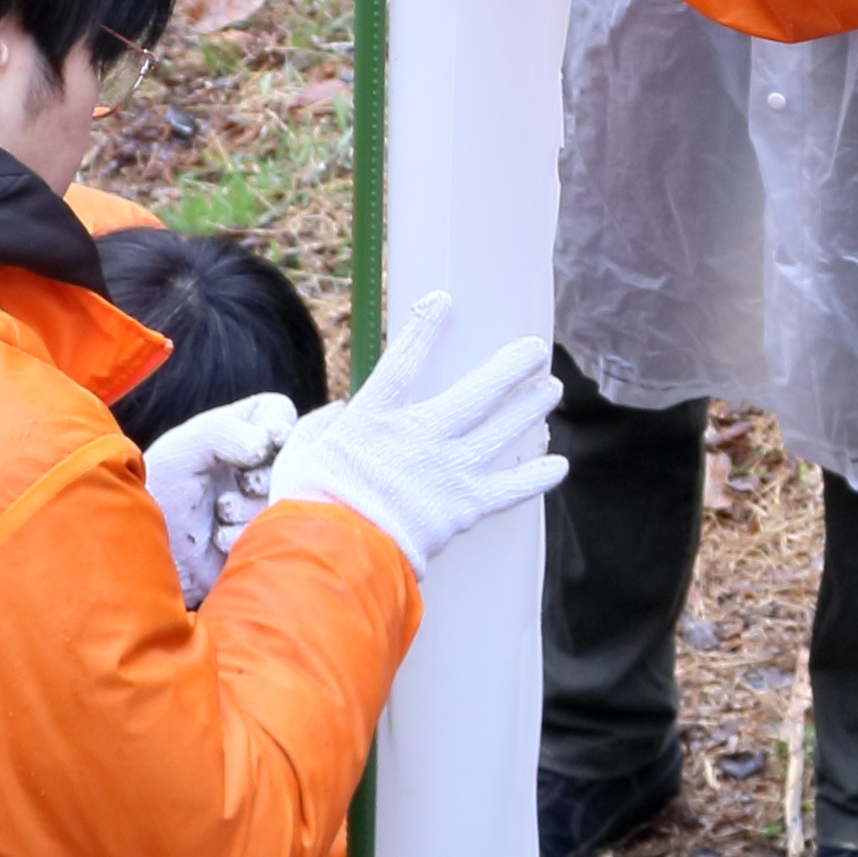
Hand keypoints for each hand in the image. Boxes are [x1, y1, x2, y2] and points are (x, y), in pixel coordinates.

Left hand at [140, 389, 298, 606]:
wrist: (146, 551)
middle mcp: (254, 463)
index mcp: (237, 430)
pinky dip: (245, 533)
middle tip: (243, 483)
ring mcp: (260, 500)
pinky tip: (219, 539)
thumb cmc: (160, 491)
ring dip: (250, 506)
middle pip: (292, 457)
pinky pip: (273, 531)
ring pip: (284, 497)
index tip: (260, 446)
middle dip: (263, 474)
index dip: (277, 425)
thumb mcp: (183, 448)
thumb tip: (265, 446)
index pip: (278, 411)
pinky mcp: (259, 535)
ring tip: (220, 512)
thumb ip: (224, 432)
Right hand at [262, 289, 565, 577]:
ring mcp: (448, 471)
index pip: (403, 361)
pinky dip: (536, 477)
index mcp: (375, 419)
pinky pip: (509, 490)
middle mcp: (420, 436)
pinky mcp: (464, 508)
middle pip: (478, 392)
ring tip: (551, 389)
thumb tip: (338, 414)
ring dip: (530, 408)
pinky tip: (558, 464)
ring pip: (501, 431)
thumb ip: (322, 427)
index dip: (425, 329)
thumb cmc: (307, 507)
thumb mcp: (299, 455)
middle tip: (537, 350)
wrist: (336, 556)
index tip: (444, 300)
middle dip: (511, 367)